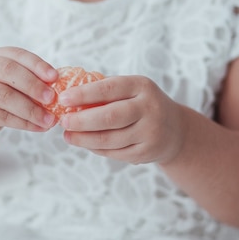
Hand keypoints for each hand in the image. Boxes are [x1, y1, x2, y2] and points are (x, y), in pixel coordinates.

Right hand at [0, 47, 58, 147]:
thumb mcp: (9, 85)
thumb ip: (29, 81)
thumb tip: (59, 86)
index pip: (17, 55)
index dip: (37, 65)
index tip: (55, 77)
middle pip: (9, 72)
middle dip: (34, 85)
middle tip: (52, 99)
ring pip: (5, 96)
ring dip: (31, 110)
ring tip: (49, 120)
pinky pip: (1, 116)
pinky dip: (23, 123)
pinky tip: (38, 128)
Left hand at [59, 75, 185, 165]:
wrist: (176, 131)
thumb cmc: (142, 105)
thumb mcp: (132, 90)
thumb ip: (105, 90)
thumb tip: (68, 94)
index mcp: (142, 86)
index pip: (109, 88)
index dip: (84, 94)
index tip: (63, 98)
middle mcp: (149, 108)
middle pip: (109, 117)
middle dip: (81, 120)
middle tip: (63, 121)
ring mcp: (149, 132)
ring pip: (109, 139)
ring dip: (83, 139)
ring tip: (68, 135)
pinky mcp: (145, 153)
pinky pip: (113, 153)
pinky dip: (95, 148)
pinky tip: (84, 143)